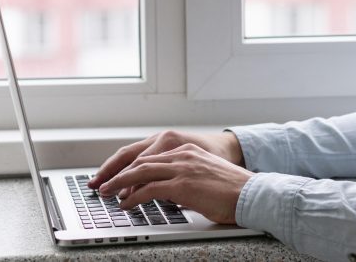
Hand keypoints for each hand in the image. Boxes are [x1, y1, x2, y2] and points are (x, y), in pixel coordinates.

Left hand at [88, 130, 244, 200]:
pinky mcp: (182, 184)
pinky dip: (133, 197)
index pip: (151, 157)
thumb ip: (186, 179)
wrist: (252, 194)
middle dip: (118, 173)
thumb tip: (169, 193)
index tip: (118, 176)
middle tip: (103, 183)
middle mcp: (182, 155)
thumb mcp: (205, 177)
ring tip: (107, 193)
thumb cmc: (233, 191)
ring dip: (119, 184)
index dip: (131, 167)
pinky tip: (125, 204)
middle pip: (141, 161)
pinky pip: (149, 189)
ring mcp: (182, 168)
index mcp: (187, 152)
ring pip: (140, 172)